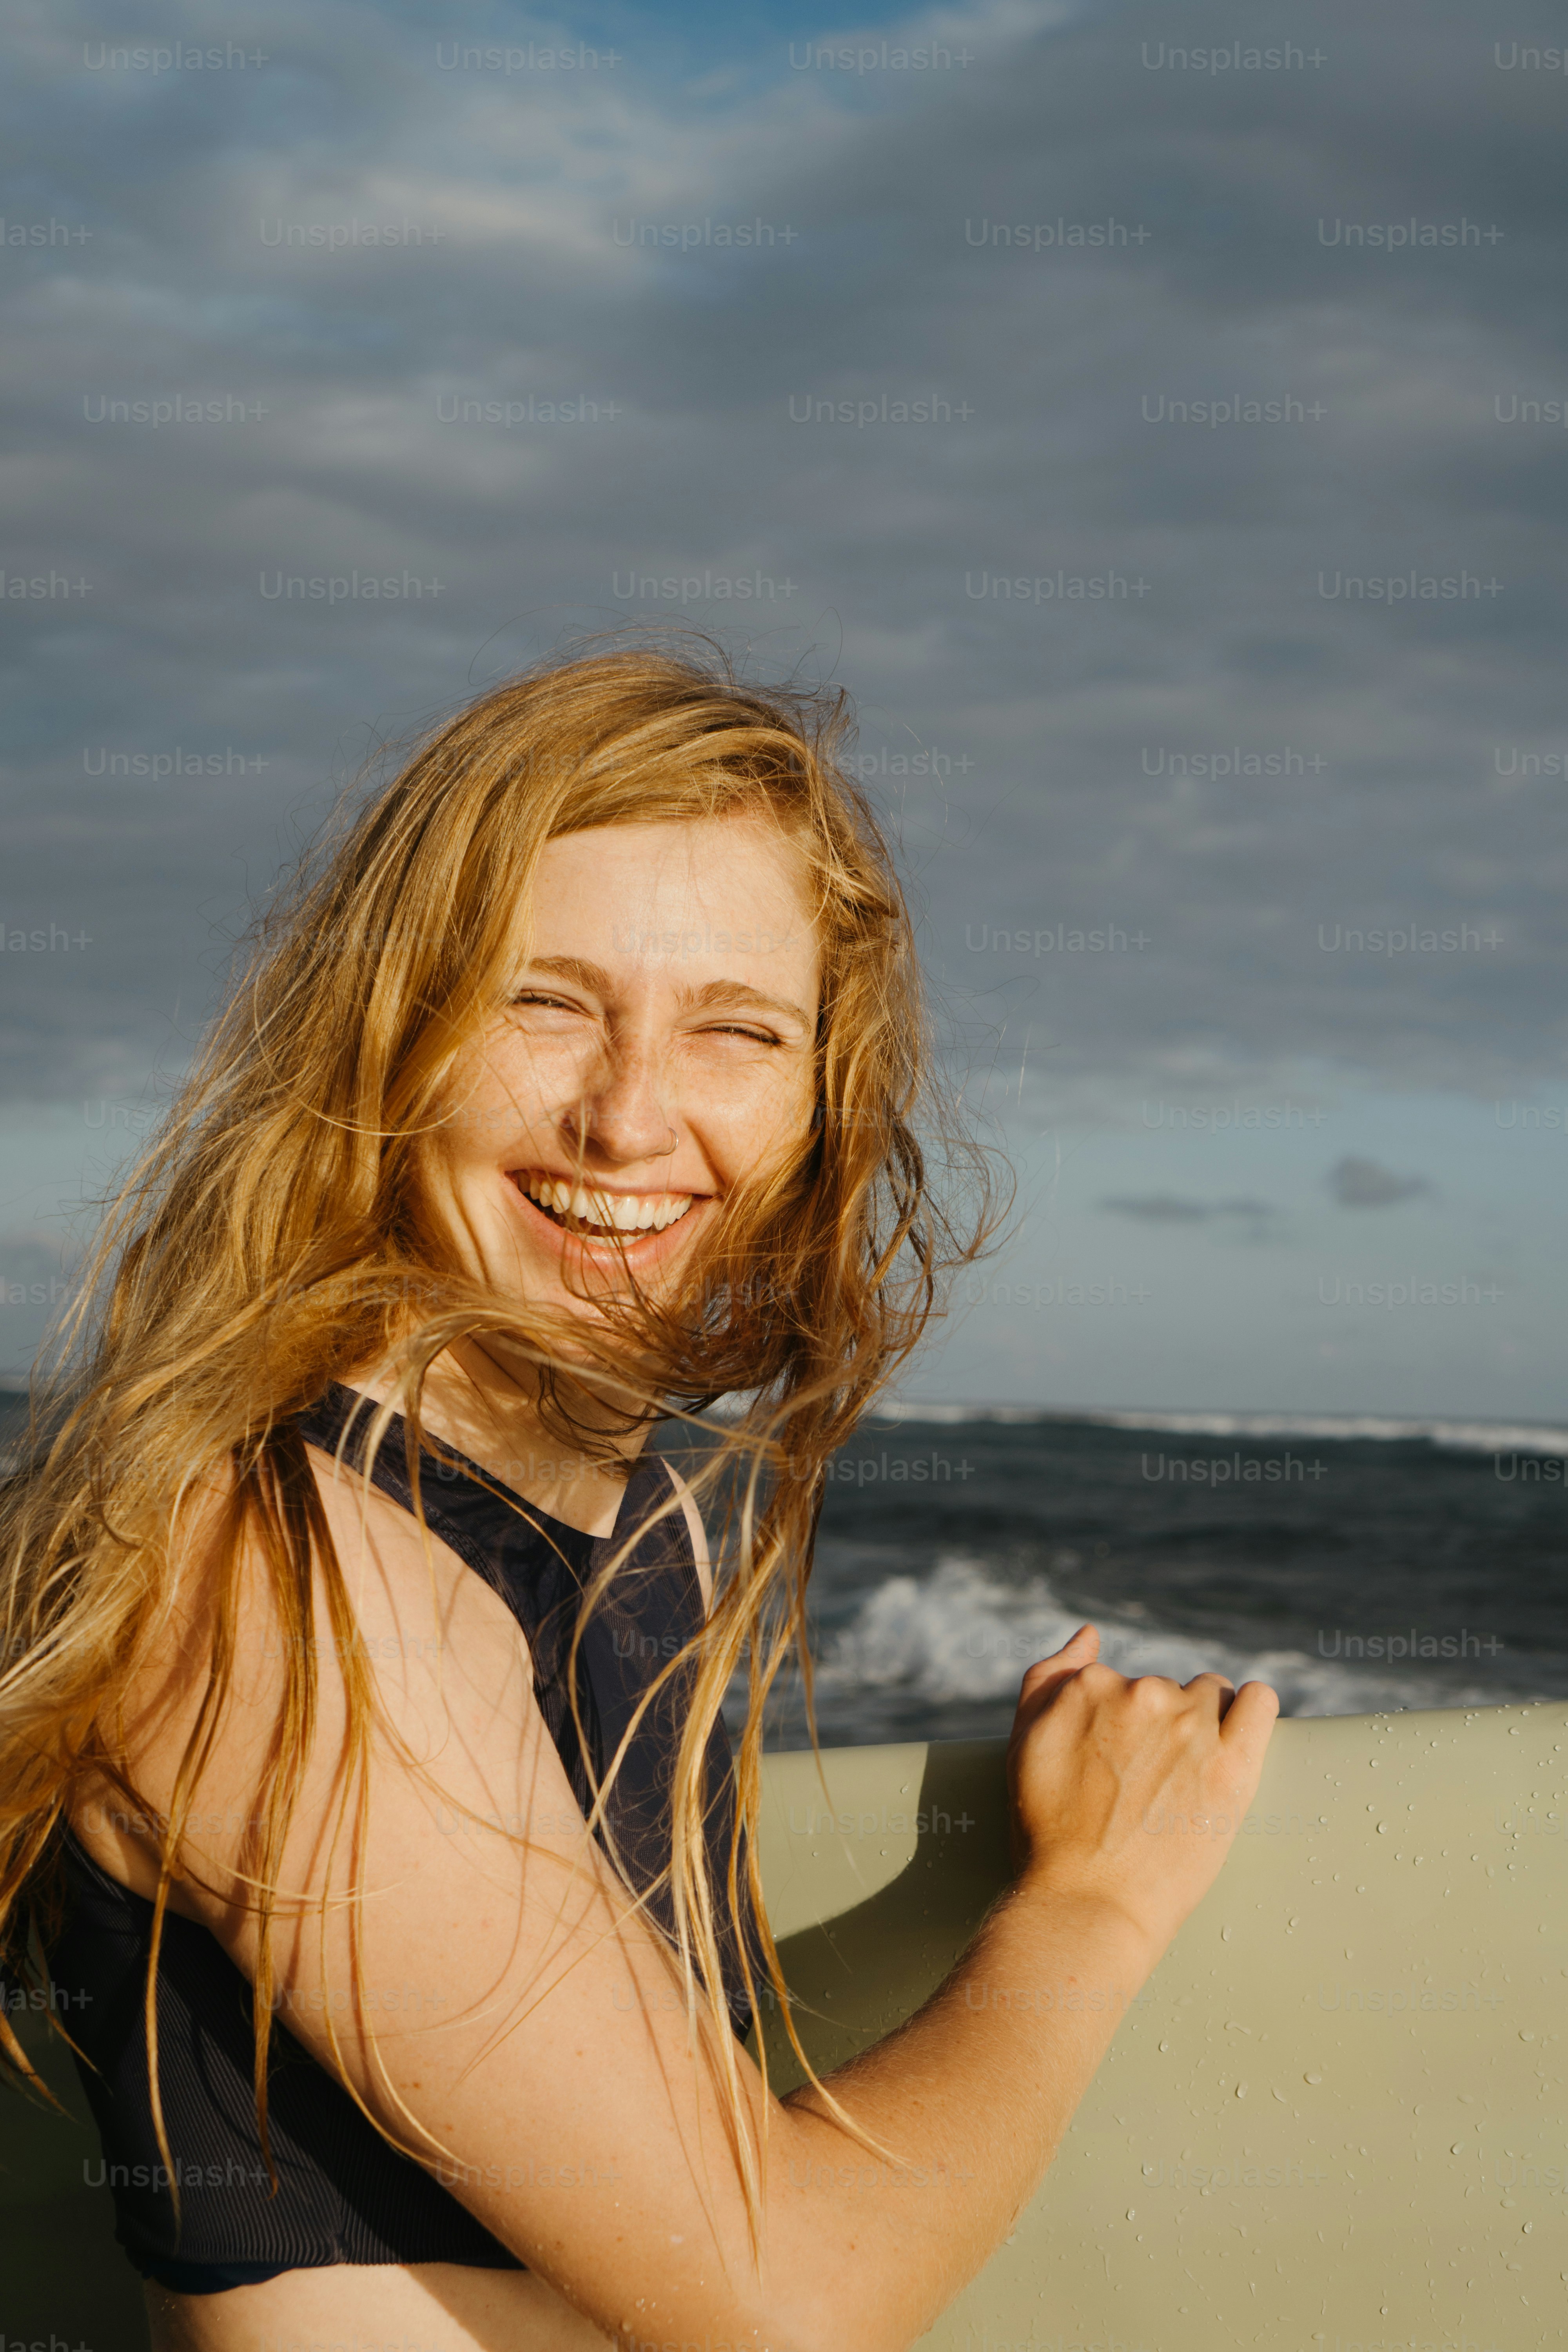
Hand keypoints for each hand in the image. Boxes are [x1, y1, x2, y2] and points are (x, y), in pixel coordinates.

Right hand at [1004, 1624, 1278, 1955]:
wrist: (1085, 1903)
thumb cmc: (1048, 1831)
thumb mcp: (1024, 1740)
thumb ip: (1050, 1675)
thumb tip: (1090, 1634)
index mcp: (1089, 1685)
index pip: (1121, 1681)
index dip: (1120, 1724)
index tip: (1118, 1764)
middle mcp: (1142, 1695)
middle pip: (1168, 1689)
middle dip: (1161, 1725)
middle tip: (1147, 1783)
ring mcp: (1192, 1728)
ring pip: (1212, 1695)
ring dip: (1204, 1724)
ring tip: (1185, 1778)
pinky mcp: (1233, 1766)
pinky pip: (1260, 1705)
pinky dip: (1254, 1710)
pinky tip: (1241, 1733)